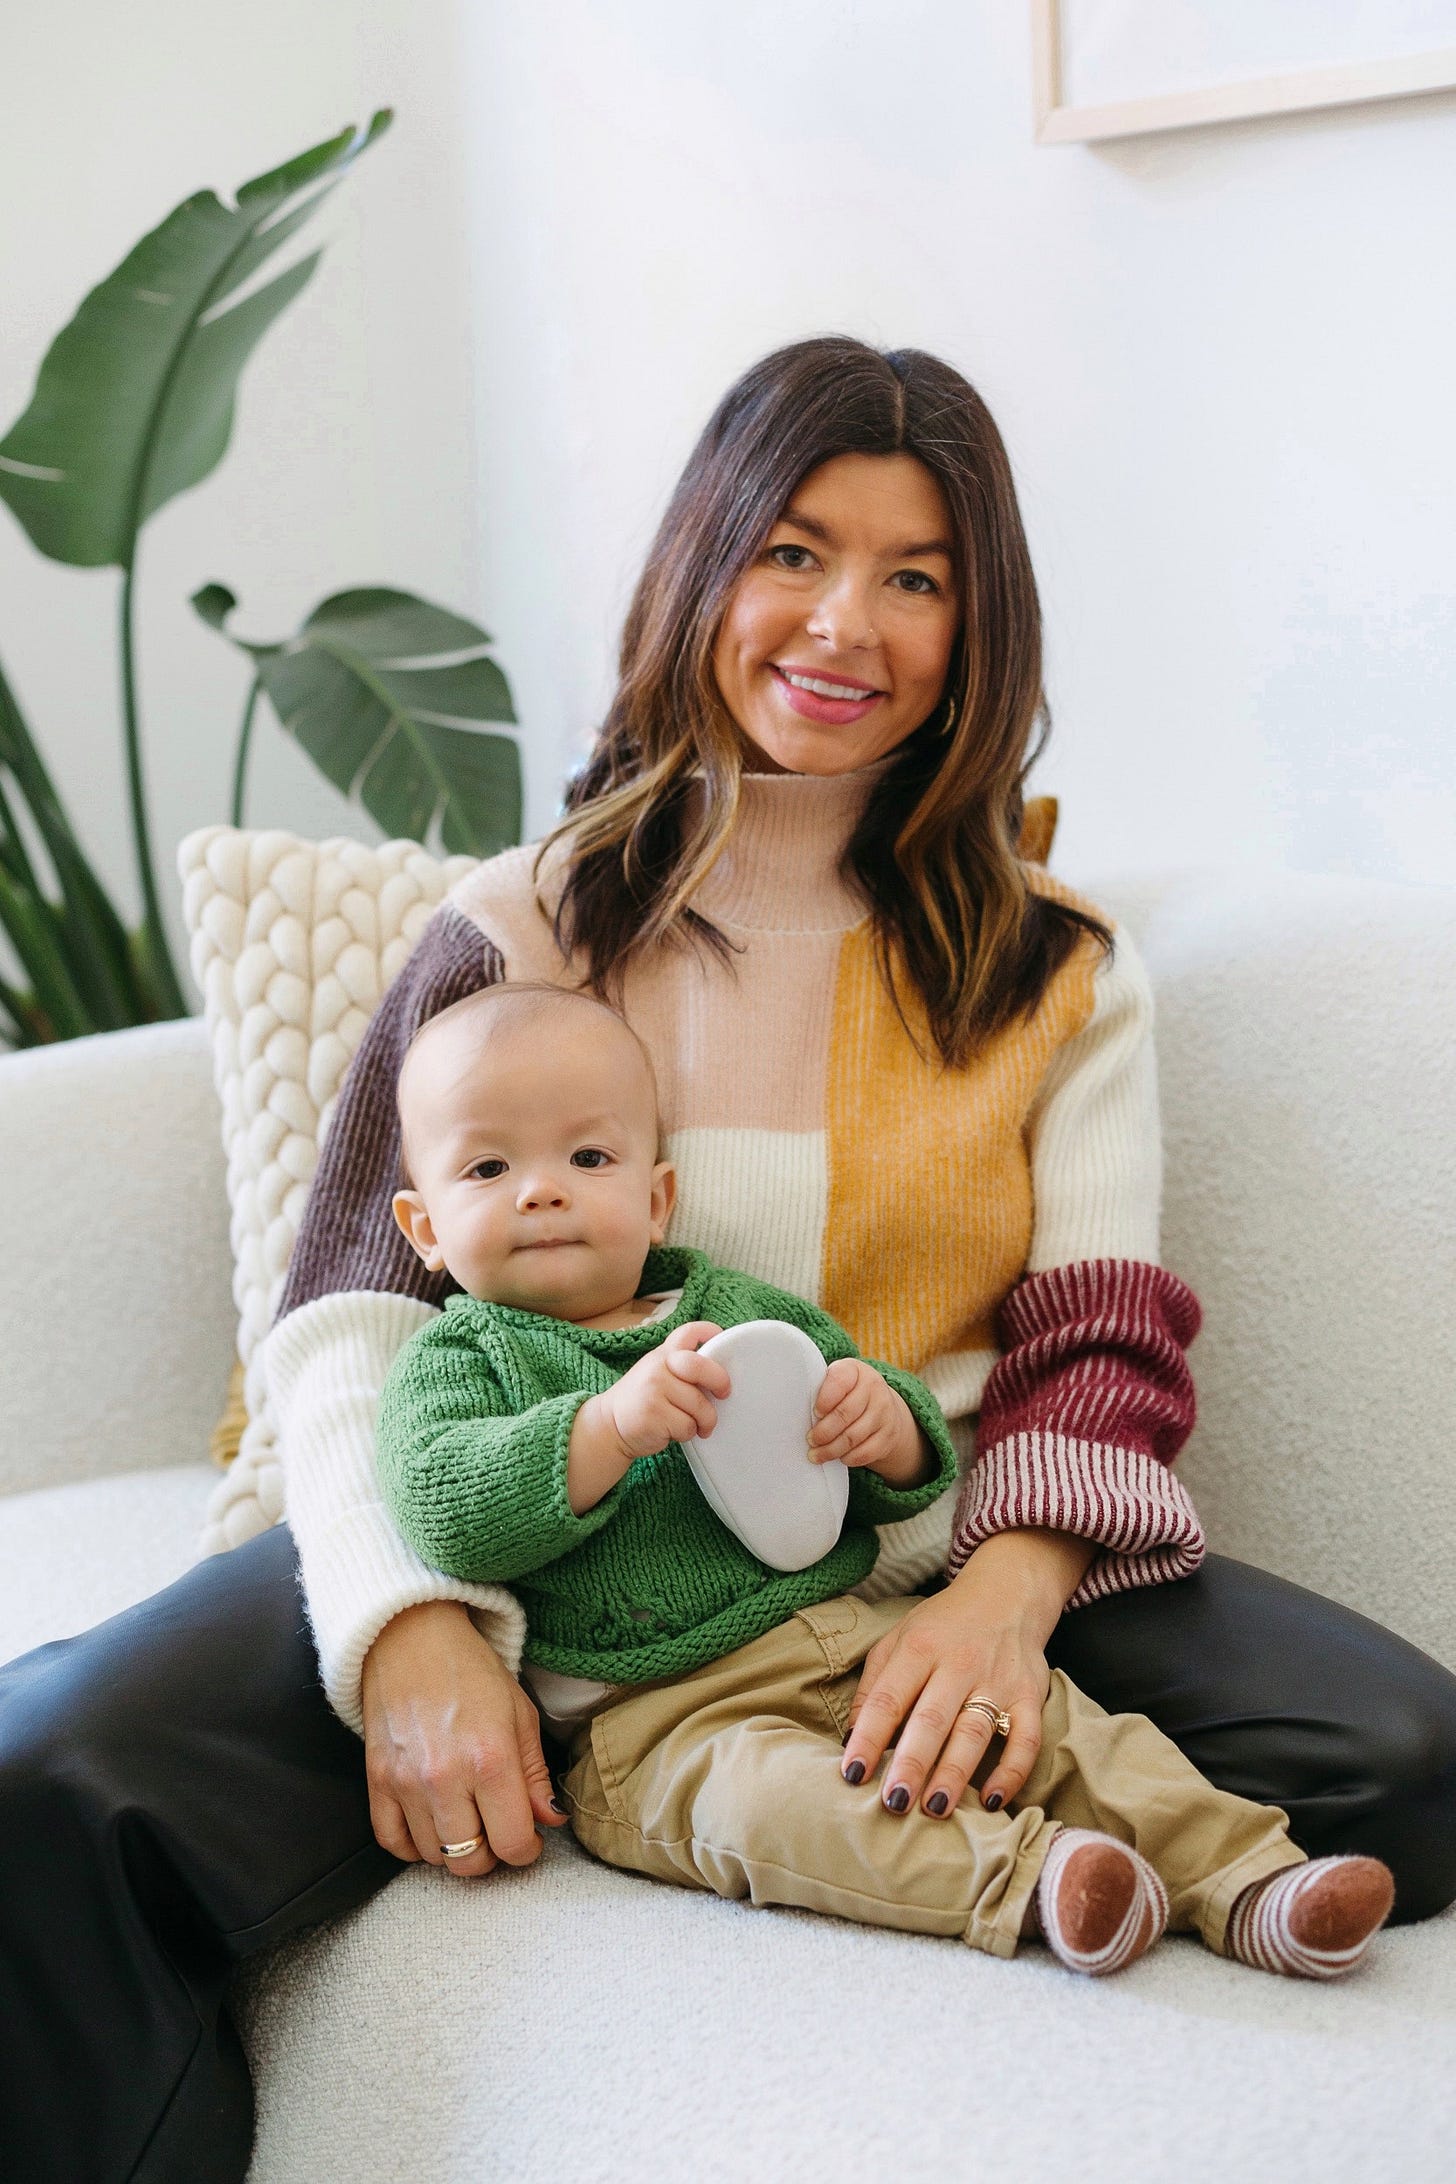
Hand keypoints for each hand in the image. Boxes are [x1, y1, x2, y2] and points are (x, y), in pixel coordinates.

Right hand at [360, 1599, 568, 1877]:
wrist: (412, 1639)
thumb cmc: (472, 1672)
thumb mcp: (520, 1714)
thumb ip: (536, 1774)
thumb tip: (550, 1820)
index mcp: (491, 1760)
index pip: (513, 1843)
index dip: (528, 1849)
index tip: (529, 1837)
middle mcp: (446, 1778)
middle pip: (471, 1862)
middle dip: (492, 1854)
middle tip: (496, 1829)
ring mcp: (406, 1783)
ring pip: (435, 1856)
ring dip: (455, 1847)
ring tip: (466, 1818)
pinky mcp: (376, 1781)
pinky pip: (392, 1843)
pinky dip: (414, 1846)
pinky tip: (431, 1824)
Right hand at [602, 1321, 729, 1461]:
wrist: (609, 1424)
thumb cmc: (642, 1399)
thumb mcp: (657, 1371)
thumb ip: (682, 1366)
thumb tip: (721, 1372)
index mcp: (663, 1354)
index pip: (688, 1332)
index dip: (710, 1332)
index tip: (721, 1338)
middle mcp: (658, 1367)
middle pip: (701, 1368)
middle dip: (720, 1383)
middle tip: (723, 1394)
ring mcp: (654, 1389)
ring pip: (700, 1406)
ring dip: (703, 1421)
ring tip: (692, 1423)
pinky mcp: (654, 1414)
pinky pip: (688, 1426)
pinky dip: (687, 1434)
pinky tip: (673, 1431)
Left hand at [807, 1358, 926, 1486]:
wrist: (881, 1405)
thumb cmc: (846, 1393)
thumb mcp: (836, 1382)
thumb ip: (820, 1390)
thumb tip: (795, 1412)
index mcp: (855, 1370)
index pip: (838, 1382)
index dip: (824, 1400)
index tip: (814, 1413)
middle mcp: (874, 1388)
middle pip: (845, 1413)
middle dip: (823, 1431)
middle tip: (810, 1440)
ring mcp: (884, 1412)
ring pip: (854, 1436)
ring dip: (831, 1449)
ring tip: (816, 1454)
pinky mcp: (889, 1435)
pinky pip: (866, 1452)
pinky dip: (849, 1458)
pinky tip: (839, 1458)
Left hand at [839, 1529, 1096, 1817]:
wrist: (1007, 1594)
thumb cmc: (942, 1626)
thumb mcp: (899, 1640)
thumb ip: (874, 1686)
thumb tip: (851, 1739)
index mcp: (919, 1647)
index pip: (888, 1698)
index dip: (869, 1737)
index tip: (851, 1774)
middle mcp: (959, 1663)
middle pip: (931, 1719)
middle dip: (912, 1764)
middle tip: (893, 1804)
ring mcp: (998, 1680)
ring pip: (974, 1733)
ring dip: (954, 1774)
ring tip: (934, 1808)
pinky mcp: (1030, 1696)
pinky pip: (1026, 1739)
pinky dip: (1012, 1772)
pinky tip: (991, 1800)